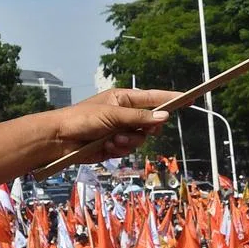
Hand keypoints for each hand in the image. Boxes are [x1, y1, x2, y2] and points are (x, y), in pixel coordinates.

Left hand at [48, 88, 180, 161]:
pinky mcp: (115, 145)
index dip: (172, 99)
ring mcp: (121, 130)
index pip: (154, 97)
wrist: (60, 139)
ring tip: (112, 140)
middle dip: (145, 129)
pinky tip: (106, 147)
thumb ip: (140, 117)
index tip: (189, 99)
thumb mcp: (113, 115)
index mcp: (125, 99)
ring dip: (128, 141)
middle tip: (141, 130)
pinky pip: (129, 149)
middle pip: (151, 122)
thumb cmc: (82, 119)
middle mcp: (126, 114)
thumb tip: (165, 116)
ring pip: (141, 138)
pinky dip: (119, 150)